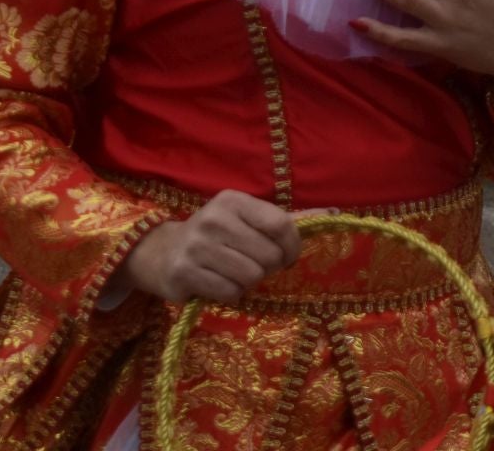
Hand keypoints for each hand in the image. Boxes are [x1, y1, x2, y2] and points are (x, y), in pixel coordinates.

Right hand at [113, 189, 302, 304]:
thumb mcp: (247, 218)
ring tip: (233, 273)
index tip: (287, 256)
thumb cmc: (216, 235)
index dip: (292, 246)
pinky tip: (217, 282)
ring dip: (249, 282)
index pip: (281, 224)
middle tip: (253, 265)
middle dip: (267, 267)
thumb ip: (289, 218)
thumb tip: (335, 213)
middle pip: (268, 256)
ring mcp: (196, 246)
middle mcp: (214, 219)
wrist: (159, 252)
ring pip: (251, 277)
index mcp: (234, 200)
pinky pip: (230, 293)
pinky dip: (231, 294)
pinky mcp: (183, 273)